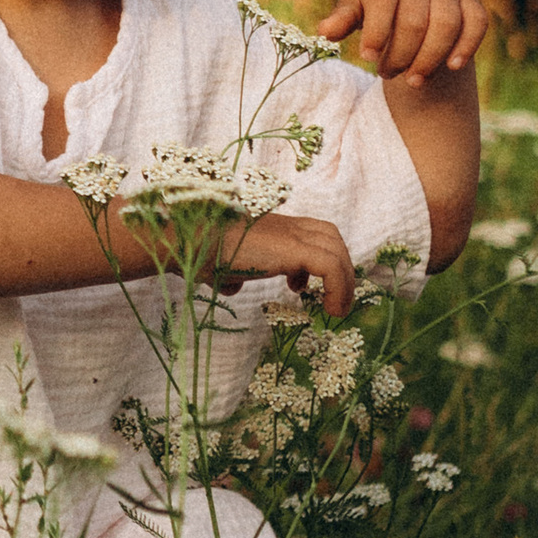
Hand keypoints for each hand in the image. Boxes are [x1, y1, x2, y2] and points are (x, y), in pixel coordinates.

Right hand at [209, 209, 356, 318]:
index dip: (314, 259)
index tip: (297, 287)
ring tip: (336, 309)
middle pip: (331, 237)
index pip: (310, 233)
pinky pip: (331, 267)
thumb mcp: (223, 267)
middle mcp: (286, 227)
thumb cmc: (201, 252)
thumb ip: (234, 275)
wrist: (193, 241)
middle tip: (332, 298)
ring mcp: (292, 235)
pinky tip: (330, 310)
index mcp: (272, 228)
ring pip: (337, 250)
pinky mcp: (294, 249)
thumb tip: (233, 286)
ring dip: (345, 281)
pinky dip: (339, 288)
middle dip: (339, 267)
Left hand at [317, 0, 488, 85]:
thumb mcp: (355, 1)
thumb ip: (342, 17)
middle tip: (386, 73)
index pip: (382, 0)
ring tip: (413, 80)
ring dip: (430, 58)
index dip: (375, 32)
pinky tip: (451, 67)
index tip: (367, 57)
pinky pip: (476, 23)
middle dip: (400, 55)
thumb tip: (324, 31)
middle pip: (414, 22)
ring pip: (446, 25)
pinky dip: (466, 46)